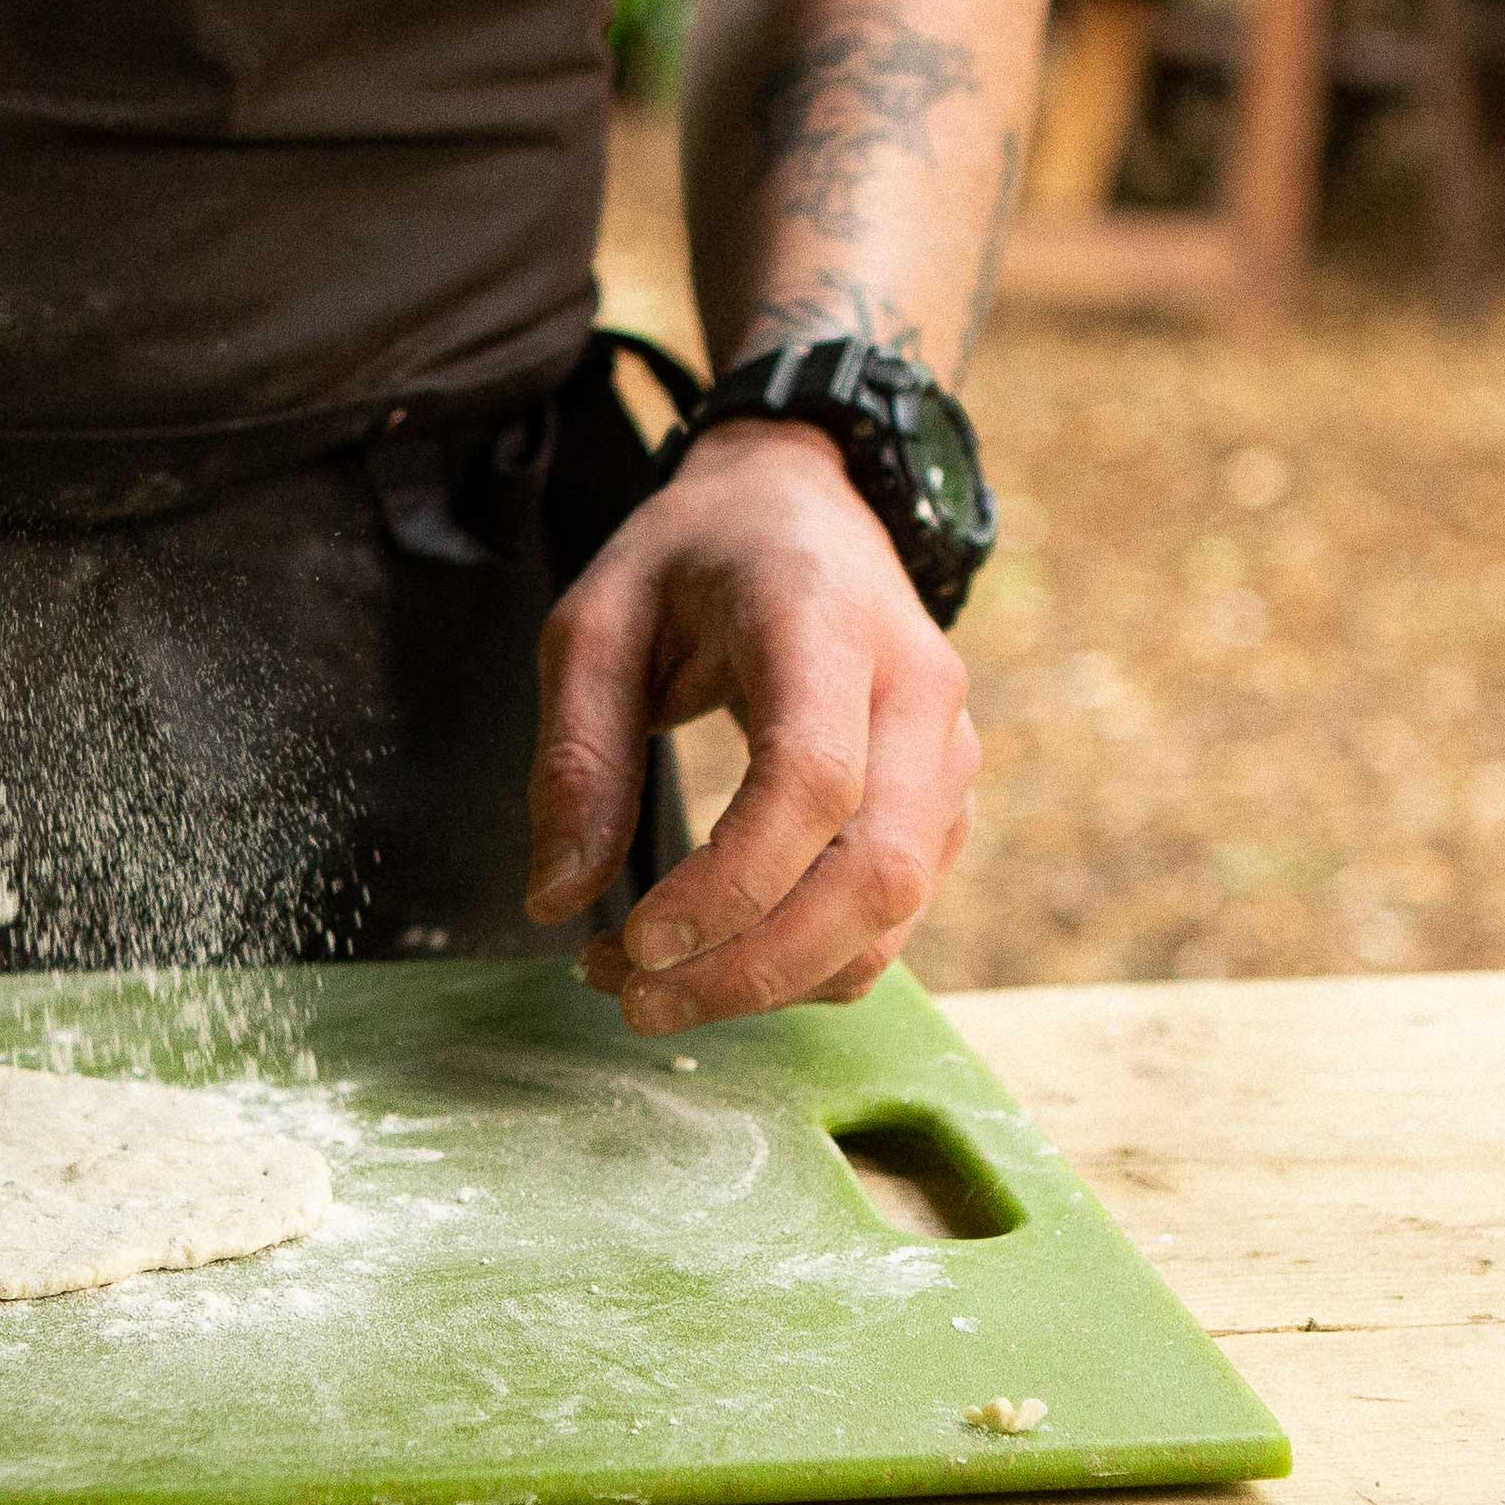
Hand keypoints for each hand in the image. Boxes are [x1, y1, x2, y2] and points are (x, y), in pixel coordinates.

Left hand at [524, 420, 978, 1034]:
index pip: (812, 779)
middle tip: (633, 1000)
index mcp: (827, 621)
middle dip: (751, 966)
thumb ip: (576, 755)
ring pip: (890, 913)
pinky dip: (805, 966)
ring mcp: (948, 753)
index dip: (731, 883)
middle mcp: (916, 690)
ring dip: (772, 981)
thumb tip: (557, 900)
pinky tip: (714, 960)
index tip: (636, 941)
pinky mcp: (943, 804)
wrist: (808, 505)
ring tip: (650, 987)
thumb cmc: (694, 558)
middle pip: (871, 871)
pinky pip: (893, 917)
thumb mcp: (597, 622)